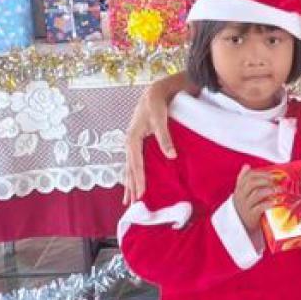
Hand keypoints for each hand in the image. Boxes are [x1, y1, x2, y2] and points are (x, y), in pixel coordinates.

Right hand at [124, 82, 175, 204]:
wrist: (153, 93)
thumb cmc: (157, 105)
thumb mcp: (161, 120)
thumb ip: (165, 138)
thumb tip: (171, 156)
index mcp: (132, 139)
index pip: (136, 165)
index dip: (139, 180)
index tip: (141, 195)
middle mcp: (129, 143)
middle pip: (129, 170)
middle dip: (130, 187)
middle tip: (131, 206)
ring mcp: (132, 144)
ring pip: (129, 168)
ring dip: (129, 183)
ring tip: (128, 200)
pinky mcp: (137, 143)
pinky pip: (133, 162)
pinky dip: (133, 174)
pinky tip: (134, 182)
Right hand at [233, 165, 276, 233]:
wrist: (242, 228)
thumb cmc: (245, 209)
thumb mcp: (242, 194)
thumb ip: (244, 180)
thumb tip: (246, 166)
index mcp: (239, 190)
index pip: (247, 176)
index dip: (260, 173)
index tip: (271, 174)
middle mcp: (240, 197)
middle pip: (251, 183)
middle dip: (265, 180)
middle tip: (276, 181)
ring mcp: (245, 207)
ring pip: (257, 194)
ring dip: (270, 190)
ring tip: (279, 190)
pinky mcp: (251, 216)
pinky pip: (260, 207)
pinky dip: (269, 203)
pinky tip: (276, 202)